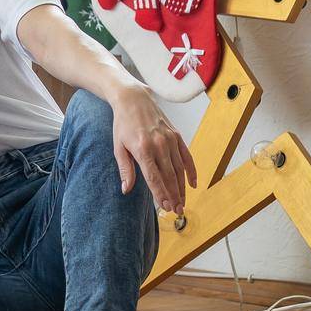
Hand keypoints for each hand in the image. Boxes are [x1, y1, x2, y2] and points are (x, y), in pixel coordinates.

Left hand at [110, 86, 196, 214]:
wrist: (134, 100)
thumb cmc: (123, 125)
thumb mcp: (118, 147)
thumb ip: (125, 169)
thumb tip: (126, 189)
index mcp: (142, 149)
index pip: (154, 178)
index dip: (161, 194)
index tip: (165, 207)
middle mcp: (159, 145)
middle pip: (169, 176)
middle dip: (174, 196)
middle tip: (177, 211)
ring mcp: (170, 140)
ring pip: (179, 169)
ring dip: (182, 188)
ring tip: (182, 203)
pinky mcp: (177, 136)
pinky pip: (187, 157)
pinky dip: (191, 171)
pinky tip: (192, 184)